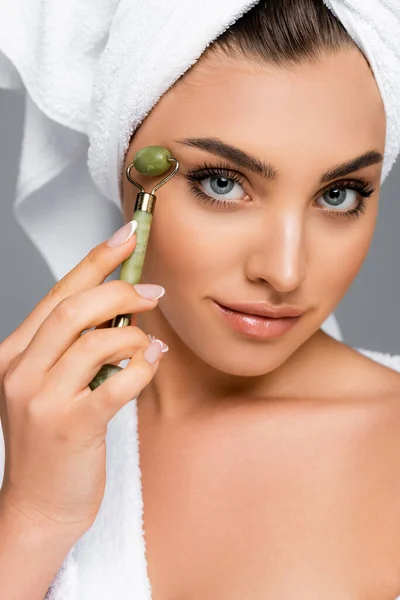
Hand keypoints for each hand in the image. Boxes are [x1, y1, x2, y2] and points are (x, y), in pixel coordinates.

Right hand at [0, 226, 166, 537]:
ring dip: (134, 334)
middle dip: (122, 291)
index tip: (127, 236)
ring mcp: (41, 400)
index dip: (96, 259)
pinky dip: (143, 365)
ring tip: (147, 343)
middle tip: (153, 292)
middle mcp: (20, 370)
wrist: (40, 505)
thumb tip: (126, 304)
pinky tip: (152, 361)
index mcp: (14, 353)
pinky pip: (118, 381)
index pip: (57, 292)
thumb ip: (79, 346)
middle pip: (75, 308)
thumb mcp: (54, 385)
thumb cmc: (54, 442)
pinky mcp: (71, 427)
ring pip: (97, 340)